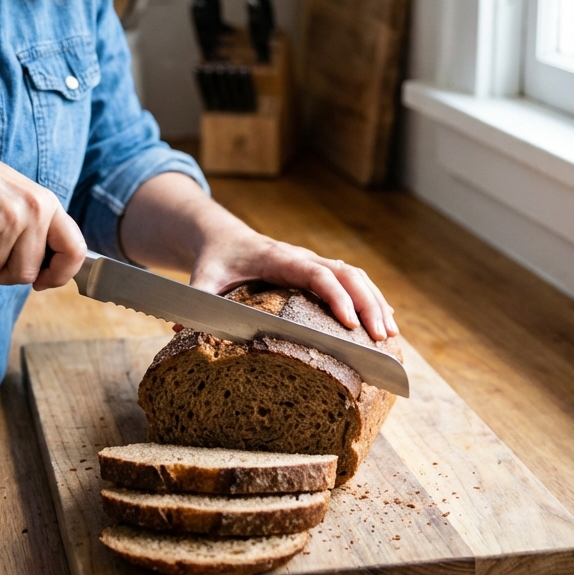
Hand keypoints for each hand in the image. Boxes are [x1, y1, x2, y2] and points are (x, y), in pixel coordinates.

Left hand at [190, 222, 397, 341]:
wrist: (221, 237)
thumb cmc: (214, 261)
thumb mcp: (201, 280)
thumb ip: (195, 303)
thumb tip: (182, 332)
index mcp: (278, 258)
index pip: (316, 273)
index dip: (335, 296)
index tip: (350, 323)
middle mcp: (302, 257)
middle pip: (346, 274)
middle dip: (367, 304)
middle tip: (381, 337)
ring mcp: (314, 262)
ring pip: (356, 276)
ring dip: (376, 302)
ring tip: (391, 335)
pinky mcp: (319, 271)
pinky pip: (353, 282)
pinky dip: (372, 300)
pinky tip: (385, 324)